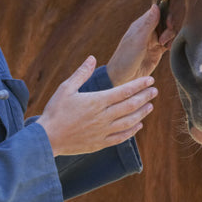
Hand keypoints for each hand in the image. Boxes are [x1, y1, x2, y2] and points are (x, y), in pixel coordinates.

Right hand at [38, 56, 158, 155]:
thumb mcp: (65, 88)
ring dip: (142, 113)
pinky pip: (121, 137)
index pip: (124, 91)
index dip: (139, 85)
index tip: (150, 79)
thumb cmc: (55, 111)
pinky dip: (132, 131)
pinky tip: (138, 125)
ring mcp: (103, 132)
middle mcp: (103, 117)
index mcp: (96, 101)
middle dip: (145, 97)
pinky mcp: (100, 143)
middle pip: (130, 106)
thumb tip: (92, 58)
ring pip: (129, 122)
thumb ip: (81, 73)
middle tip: (155, 91)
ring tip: (150, 106)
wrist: (47, 139)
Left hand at [106, 5, 175, 85]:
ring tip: (163, 44)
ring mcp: (153, 41)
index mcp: (141, 25)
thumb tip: (156, 5)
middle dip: (169, 26)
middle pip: (165, 21)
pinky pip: (168, 43)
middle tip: (165, 37)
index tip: (168, 23)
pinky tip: (167, 48)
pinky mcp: (157, 51)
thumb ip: (148, 23)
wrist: (122, 78)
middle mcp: (148, 31)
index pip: (157, 12)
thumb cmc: (126, 58)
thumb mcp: (138, 40)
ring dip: (170, 36)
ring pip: (168, 32)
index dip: (165, 15)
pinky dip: (170, 44)